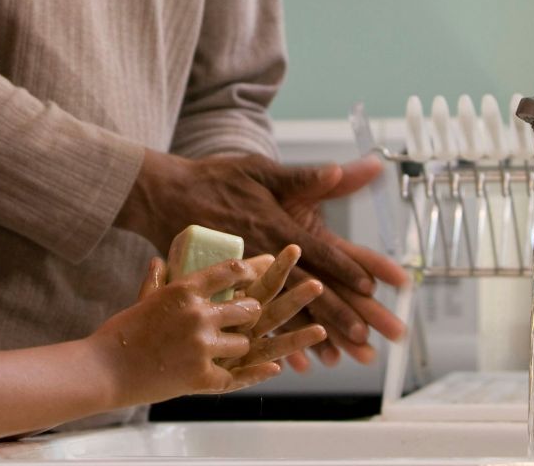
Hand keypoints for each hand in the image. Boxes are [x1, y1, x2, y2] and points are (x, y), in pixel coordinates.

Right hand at [91, 257, 271, 406]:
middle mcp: (198, 314)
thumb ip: (156, 280)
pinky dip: (252, 375)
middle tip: (248, 317)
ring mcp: (201, 346)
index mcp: (184, 290)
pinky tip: (270, 369)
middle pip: (247, 308)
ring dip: (238, 346)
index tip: (254, 275)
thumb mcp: (142, 300)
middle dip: (250, 313)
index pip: (230, 271)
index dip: (249, 272)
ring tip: (230, 348)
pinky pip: (237, 376)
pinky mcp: (201, 376)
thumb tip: (159, 260)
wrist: (104, 370)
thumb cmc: (120, 334)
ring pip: (243, 343)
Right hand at [117, 151, 407, 367]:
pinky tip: (288, 363)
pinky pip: (251, 322)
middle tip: (363, 336)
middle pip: (305, 290)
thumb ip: (302, 177)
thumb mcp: (259, 169)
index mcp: (273, 226)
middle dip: (337, 314)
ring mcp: (240, 279)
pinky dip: (270, 341)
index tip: (369, 287)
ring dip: (310, 337)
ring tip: (337, 358)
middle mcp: (260, 256)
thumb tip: (339, 170)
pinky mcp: (223, 291)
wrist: (164, 196)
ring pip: (282, 313)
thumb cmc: (214, 179)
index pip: (317, 252)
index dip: (344, 269)